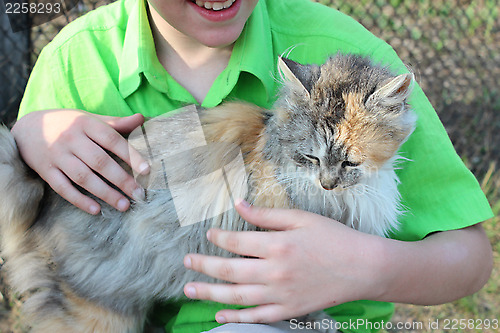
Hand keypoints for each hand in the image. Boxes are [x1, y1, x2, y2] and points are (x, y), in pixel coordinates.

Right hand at [11, 109, 149, 214]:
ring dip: (105, 193)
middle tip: (139, 194)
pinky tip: (96, 210)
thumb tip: (141, 119)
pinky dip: (79, 200)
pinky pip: (63, 188)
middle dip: (121, 179)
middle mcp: (71, 139)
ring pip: (83, 177)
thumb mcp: (90, 119)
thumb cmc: (68, 125)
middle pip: (100, 161)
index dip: (130, 154)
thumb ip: (116, 123)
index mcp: (85, 124)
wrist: (27, 128)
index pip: (112, 140)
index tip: (146, 170)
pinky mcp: (46, 171)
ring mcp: (57, 156)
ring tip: (124, 205)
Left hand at [183, 199, 383, 323]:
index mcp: (277, 245)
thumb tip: (239, 204)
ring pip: (236, 297)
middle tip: (185, 264)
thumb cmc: (333, 238)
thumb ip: (266, 215)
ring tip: (190, 289)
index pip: (237, 241)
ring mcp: (280, 294)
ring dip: (210, 293)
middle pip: (229, 271)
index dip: (219, 237)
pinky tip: (219, 316)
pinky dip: (236, 319)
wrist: (362, 267)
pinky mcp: (289, 310)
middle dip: (204, 266)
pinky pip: (256, 317)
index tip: (208, 234)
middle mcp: (274, 272)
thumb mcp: (301, 218)